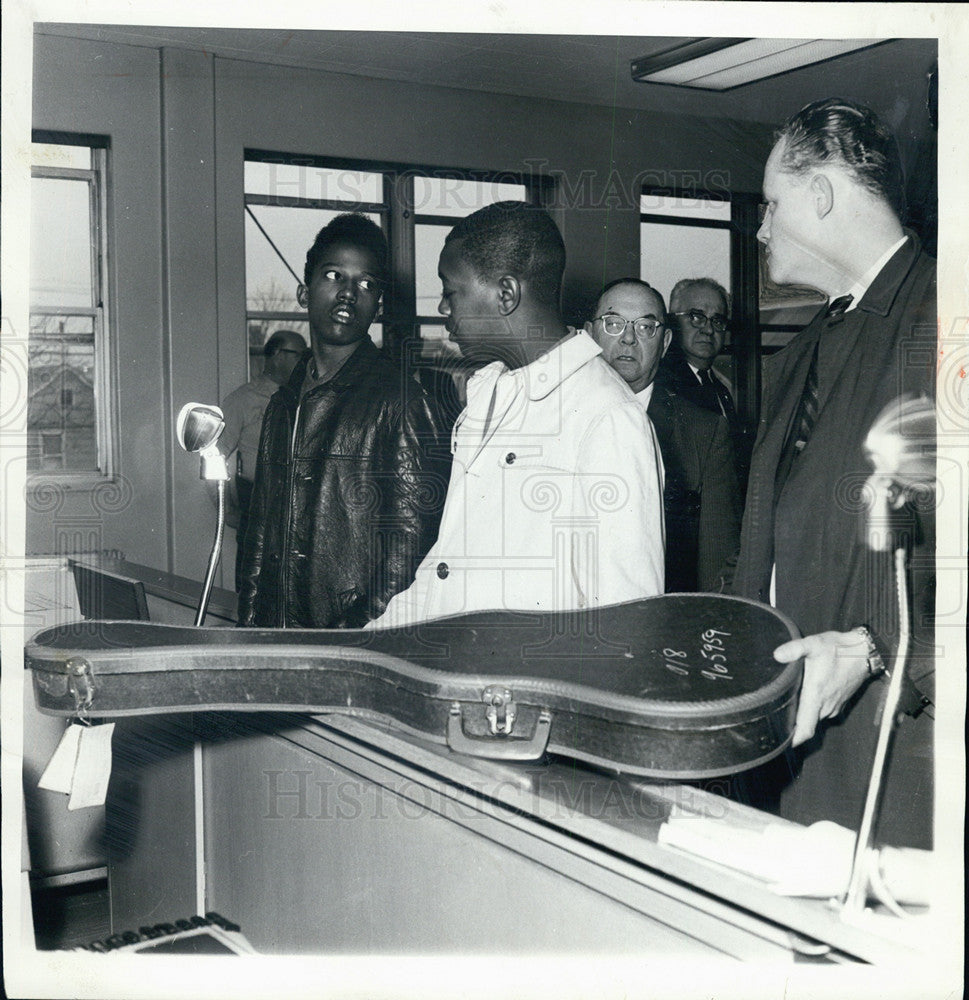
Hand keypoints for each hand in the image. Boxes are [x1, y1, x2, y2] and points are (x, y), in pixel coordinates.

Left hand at [774, 630, 870, 746]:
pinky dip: (813, 709)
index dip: (794, 739)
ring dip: (804, 715)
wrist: (864, 652)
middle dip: (793, 725)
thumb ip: (795, 649)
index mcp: (817, 695)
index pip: (806, 728)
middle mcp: (826, 705)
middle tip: (775, 717)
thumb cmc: (839, 649)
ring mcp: (834, 706)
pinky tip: (804, 698)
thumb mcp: (814, 644)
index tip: (781, 741)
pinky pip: (823, 712)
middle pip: (807, 724)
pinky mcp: (839, 703)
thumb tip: (777, 655)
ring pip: (814, 718)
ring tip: (787, 706)